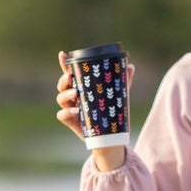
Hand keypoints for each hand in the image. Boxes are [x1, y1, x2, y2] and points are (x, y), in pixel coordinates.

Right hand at [56, 52, 134, 171]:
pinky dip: (67, 112)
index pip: (70, 73)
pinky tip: (76, 111)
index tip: (63, 54)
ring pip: (60, 98)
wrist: (110, 137)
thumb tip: (130, 66)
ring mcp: (70, 109)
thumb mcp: (118, 95)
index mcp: (81, 87)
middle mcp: (72, 97)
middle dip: (63, 79)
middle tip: (70, 77)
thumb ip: (123, 81)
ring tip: (76, 93)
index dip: (64, 63)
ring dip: (66, 94)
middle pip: (61, 85)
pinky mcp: (71, 122)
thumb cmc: (111, 113)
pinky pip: (62, 115)